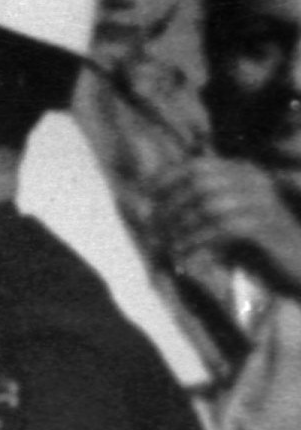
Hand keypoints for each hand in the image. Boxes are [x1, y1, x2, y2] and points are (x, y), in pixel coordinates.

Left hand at [152, 158, 300, 295]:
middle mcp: (256, 182)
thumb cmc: (260, 244)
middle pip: (200, 183)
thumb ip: (200, 208)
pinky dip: (199, 241)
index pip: (198, 165)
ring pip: (210, 205)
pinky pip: (225, 227)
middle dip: (171, 206)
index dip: (168, 178)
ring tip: (169, 246)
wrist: (299, 264)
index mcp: (246, 174)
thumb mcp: (227, 220)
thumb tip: (154, 207)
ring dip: (182, 228)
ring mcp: (265, 203)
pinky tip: (186, 255)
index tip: (146, 195)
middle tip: (153, 230)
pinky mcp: (268, 227)